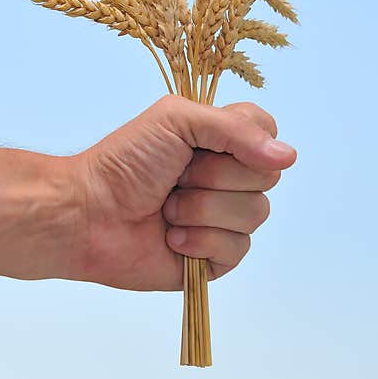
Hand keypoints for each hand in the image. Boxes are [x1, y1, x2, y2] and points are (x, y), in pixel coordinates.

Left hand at [63, 95, 296, 290]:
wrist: (89, 214)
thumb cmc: (125, 162)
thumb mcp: (177, 120)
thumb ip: (236, 129)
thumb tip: (288, 157)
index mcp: (221, 141)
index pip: (268, 133)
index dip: (246, 142)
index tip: (207, 144)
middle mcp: (229, 179)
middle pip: (266, 177)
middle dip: (214, 177)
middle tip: (176, 177)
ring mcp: (225, 218)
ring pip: (254, 214)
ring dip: (202, 210)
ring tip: (168, 210)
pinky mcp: (216, 257)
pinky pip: (238, 249)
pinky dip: (199, 241)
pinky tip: (171, 238)